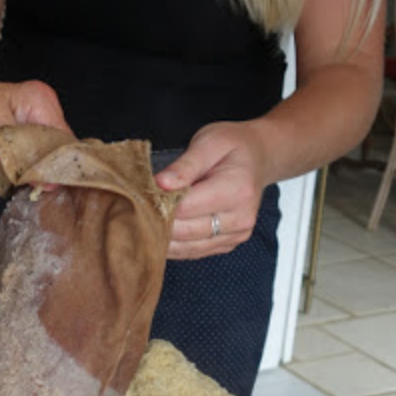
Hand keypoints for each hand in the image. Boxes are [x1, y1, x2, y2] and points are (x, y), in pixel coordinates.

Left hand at [0, 56, 70, 172]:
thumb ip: (22, 154)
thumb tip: (46, 178)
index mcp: (41, 103)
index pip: (66, 142)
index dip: (60, 166)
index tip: (47, 183)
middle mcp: (42, 120)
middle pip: (60, 157)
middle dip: (48, 175)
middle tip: (31, 186)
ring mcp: (31, 139)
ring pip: (46, 169)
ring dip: (34, 182)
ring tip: (17, 180)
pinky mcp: (19, 154)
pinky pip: (29, 176)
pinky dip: (21, 183)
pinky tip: (11, 182)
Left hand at [154, 121, 271, 259]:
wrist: (258, 158)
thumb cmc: (233, 147)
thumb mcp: (208, 143)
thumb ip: (184, 166)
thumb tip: (160, 184)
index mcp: (237, 190)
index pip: (186, 207)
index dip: (159, 203)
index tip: (142, 195)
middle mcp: (240, 218)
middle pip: (184, 232)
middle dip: (157, 221)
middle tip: (137, 209)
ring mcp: (236, 235)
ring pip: (186, 247)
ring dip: (163, 237)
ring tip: (145, 221)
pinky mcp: (227, 244)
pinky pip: (193, 252)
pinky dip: (174, 244)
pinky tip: (160, 231)